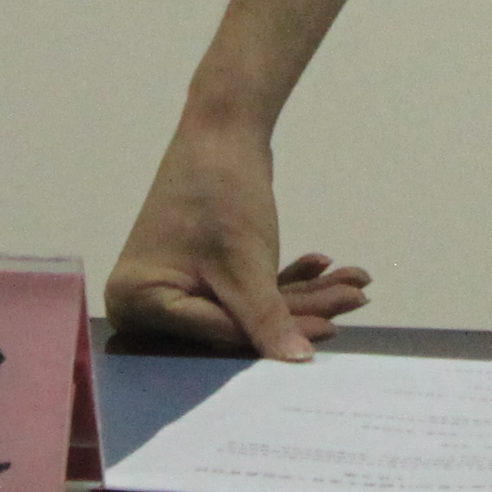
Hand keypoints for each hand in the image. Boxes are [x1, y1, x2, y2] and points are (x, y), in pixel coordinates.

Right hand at [106, 116, 370, 358]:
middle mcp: (148, 301)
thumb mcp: (245, 267)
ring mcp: (175, 285)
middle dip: (300, 310)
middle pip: (235, 322)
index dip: (272, 337)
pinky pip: (245, 287)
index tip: (327, 333)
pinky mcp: (201, 270)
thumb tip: (297, 363)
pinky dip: (285, 278)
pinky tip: (324, 264)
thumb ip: (267, 321)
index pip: (214, 335)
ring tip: (354, 283)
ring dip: (304, 294)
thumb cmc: (218, 193)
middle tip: (353, 300)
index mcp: (137, 303)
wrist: (220, 127)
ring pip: (248, 304)